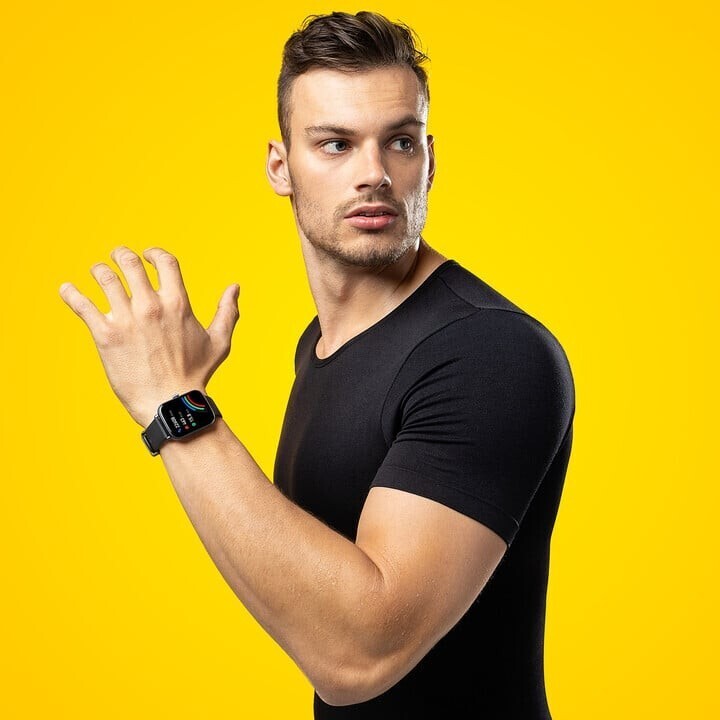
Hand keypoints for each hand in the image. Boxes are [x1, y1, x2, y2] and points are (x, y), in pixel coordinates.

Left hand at [59, 246, 239, 426]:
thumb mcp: (220, 341)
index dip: (154, 253)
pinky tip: (67, 289)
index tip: (147, 256)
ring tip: (99, 272)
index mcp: (178, 303)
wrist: (170, 403)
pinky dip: (71, 293)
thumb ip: (227, 311)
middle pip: (130, 263)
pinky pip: (82, 305)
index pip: (164, 261)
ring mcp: (126, 319)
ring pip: (105, 278)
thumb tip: (235, 287)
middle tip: (116, 257)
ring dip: (99, 270)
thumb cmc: (196, 374)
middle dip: (122, 255)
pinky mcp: (105, 335)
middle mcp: (151, 306)